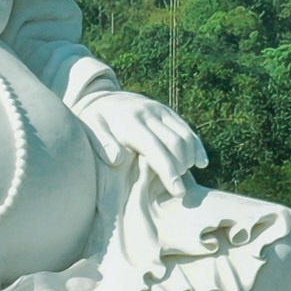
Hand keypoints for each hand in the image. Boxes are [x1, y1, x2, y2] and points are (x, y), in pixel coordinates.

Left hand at [65, 77, 207, 197]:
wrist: (102, 98)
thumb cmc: (94, 123)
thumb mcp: (89, 130)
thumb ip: (102, 144)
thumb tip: (116, 159)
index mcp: (128, 122)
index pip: (154, 148)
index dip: (168, 171)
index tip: (178, 191)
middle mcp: (147, 113)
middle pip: (174, 143)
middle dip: (180, 168)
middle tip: (179, 190)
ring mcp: (159, 110)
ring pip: (184, 135)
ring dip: (189, 158)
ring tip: (184, 177)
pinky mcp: (166, 110)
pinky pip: (186, 128)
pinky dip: (196, 146)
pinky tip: (201, 162)